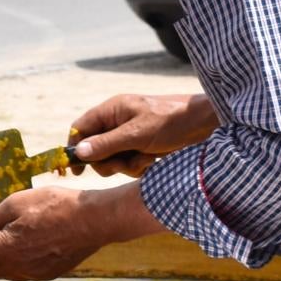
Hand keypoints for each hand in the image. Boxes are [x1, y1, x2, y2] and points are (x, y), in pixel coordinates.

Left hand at [0, 183, 117, 280]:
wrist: (96, 220)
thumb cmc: (57, 206)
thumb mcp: (19, 202)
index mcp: (7, 247)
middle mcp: (18, 266)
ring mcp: (34, 272)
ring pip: (3, 272)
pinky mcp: (48, 273)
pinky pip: (20, 272)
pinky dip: (9, 264)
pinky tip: (10, 253)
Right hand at [66, 92, 214, 176]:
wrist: (205, 126)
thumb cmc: (171, 122)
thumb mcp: (136, 134)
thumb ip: (106, 144)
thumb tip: (78, 152)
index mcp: (112, 111)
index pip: (81, 128)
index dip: (75, 148)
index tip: (76, 169)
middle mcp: (117, 123)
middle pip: (95, 150)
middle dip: (109, 161)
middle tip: (126, 162)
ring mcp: (130, 137)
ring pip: (113, 160)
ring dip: (128, 165)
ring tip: (147, 159)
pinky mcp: (142, 149)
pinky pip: (129, 165)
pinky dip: (140, 167)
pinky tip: (155, 161)